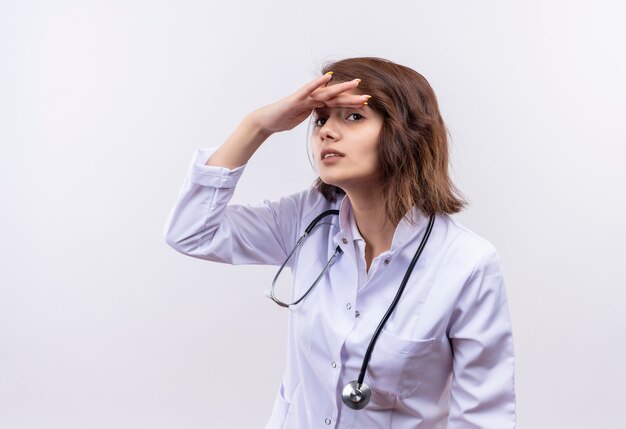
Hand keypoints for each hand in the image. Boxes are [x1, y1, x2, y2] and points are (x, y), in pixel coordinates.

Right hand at [249, 73, 370, 134]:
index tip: (366, 104)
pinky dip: (317, 83)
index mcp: (316, 104)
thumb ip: (315, 116)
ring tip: (355, 83)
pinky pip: (308, 90)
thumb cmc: (284, 119)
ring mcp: (305, 97)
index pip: (337, 104)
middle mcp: (313, 98)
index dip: (351, 104)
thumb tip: (326, 121)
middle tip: (368, 95)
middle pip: (335, 97)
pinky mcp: (296, 99)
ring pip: (326, 92)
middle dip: (351, 96)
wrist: (267, 120)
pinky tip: (327, 77)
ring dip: (340, 88)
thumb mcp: (304, 119)